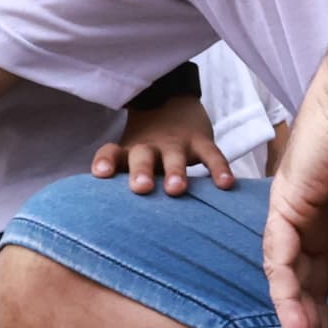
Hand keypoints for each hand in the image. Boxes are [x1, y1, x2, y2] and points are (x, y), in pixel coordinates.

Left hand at [95, 93, 234, 197]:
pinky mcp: (201, 141)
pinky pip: (211, 155)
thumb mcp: (130, 160)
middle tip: (141, 188)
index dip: (106, 161)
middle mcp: (150, 147)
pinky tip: (225, 185)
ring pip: (175, 156)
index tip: (101, 174)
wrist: (170, 104)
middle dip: (142, 171)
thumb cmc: (146, 150)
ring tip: (177, 190)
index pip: (111, 153)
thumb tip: (109, 223)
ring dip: (175, 172)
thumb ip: (124, 184)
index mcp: (128, 152)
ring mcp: (176, 143)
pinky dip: (219, 169)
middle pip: (142, 156)